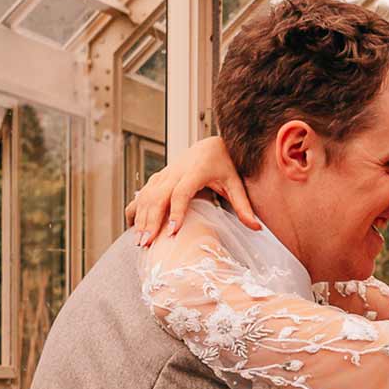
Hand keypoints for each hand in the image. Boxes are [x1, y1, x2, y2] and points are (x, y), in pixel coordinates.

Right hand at [125, 135, 259, 245]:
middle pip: (158, 196)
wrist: (211, 144)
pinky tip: (131, 226)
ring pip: (147, 195)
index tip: (173, 231)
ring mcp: (165, 174)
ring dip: (141, 218)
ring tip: (139, 242)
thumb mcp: (236, 183)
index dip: (176, 211)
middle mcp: (176, 171)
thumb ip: (244, 206)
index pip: (181, 192)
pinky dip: (136, 209)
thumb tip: (257, 228)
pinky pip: (143, 193)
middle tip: (148, 244)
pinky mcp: (159, 178)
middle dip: (151, 221)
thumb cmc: (225, 164)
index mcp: (195, 171)